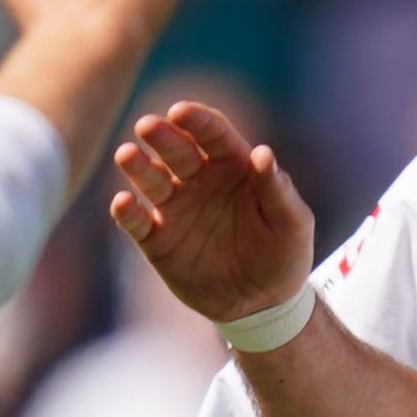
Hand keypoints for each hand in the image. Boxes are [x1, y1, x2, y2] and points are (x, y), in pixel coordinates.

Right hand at [110, 101, 314, 322]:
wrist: (264, 304)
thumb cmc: (284, 255)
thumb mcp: (292, 224)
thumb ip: (278, 190)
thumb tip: (263, 152)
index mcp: (234, 167)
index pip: (213, 135)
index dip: (197, 121)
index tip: (181, 112)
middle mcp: (199, 180)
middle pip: (176, 150)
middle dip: (162, 136)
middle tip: (148, 126)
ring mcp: (176, 208)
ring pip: (150, 180)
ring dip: (137, 167)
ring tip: (127, 154)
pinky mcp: (157, 240)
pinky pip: (136, 222)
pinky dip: (126, 212)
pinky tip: (123, 203)